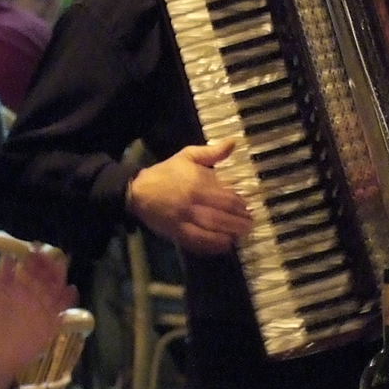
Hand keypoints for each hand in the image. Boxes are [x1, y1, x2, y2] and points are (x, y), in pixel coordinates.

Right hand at [126, 140, 253, 253]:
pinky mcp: (177, 233)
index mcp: (198, 183)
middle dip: (239, 222)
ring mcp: (185, 219)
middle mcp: (193, 203)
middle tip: (249, 224)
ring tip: (240, 235)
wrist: (138, 191)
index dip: (241, 205)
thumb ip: (212, 152)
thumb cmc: (166, 172)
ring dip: (230, 234)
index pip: (227, 197)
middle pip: (223, 216)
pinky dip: (213, 245)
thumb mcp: (188, 156)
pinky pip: (198, 241)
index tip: (248, 207)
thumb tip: (233, 142)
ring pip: (213, 230)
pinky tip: (224, 245)